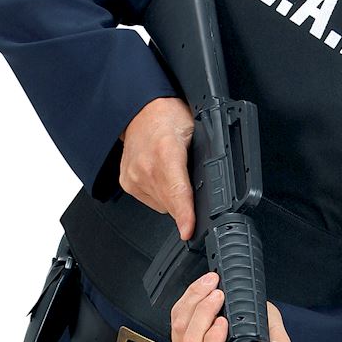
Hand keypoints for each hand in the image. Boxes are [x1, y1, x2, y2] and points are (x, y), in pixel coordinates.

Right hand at [118, 96, 195, 239]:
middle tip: (192, 181)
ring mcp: (133, 177)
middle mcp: (145, 167)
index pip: (177, 190)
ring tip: (173, 172)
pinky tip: (161, 176)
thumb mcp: (196, 132)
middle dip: (187, 203)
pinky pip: (151, 202)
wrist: (141, 110)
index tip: (188, 231)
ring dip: (172, 197)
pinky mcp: (126, 184)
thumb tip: (214, 186)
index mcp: (165, 151)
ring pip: (162, 206)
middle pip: (171, 203)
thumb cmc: (168, 116)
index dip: (184, 214)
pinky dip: (160, 194)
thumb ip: (204, 159)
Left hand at [170, 271, 291, 341]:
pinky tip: (202, 287)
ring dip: (194, 302)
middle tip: (218, 295)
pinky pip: (175, 318)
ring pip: (180, 329)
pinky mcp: (180, 339)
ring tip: (211, 284)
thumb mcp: (277, 339)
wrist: (251, 330)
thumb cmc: (261, 338)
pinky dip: (188, 298)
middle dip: (203, 313)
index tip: (223, 321)